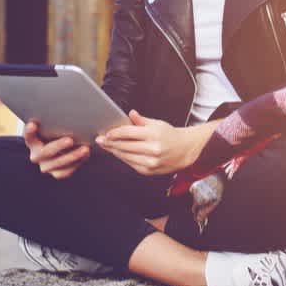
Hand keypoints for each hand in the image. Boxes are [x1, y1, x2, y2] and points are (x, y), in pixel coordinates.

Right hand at [24, 120, 90, 179]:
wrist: (68, 144)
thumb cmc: (61, 130)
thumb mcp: (57, 125)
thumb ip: (57, 121)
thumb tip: (65, 108)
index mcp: (33, 141)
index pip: (28, 136)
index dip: (29, 131)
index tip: (33, 124)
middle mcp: (37, 155)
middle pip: (45, 152)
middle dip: (58, 146)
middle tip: (70, 140)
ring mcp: (46, 165)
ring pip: (56, 164)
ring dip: (72, 156)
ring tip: (86, 148)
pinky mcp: (57, 173)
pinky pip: (66, 172)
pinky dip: (77, 163)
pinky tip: (86, 154)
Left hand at [96, 110, 210, 175]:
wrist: (185, 150)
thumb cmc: (170, 135)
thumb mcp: (157, 123)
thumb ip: (142, 120)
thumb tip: (130, 114)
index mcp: (154, 134)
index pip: (128, 133)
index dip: (115, 133)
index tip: (106, 133)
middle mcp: (152, 149)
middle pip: (124, 146)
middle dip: (110, 143)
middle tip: (100, 140)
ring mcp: (150, 162)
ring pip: (125, 156)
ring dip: (114, 151)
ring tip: (107, 146)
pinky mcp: (148, 171)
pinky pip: (131, 164)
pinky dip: (123, 158)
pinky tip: (118, 153)